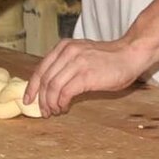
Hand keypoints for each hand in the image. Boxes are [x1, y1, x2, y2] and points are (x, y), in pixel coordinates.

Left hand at [25, 37, 149, 117]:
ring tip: (54, 111)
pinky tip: (65, 107)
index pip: (41, 68)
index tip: (28, 100)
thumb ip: (66, 65)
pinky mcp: (86, 75)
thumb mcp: (82, 55)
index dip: (32, 87)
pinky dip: (61, 103)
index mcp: (64, 47)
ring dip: (51, 103)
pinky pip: (65, 93)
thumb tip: (50, 87)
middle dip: (41, 99)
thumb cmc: (109, 59)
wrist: (130, 55)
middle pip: (45, 80)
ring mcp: (77, 62)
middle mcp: (68, 52)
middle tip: (44, 111)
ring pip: (53, 88)